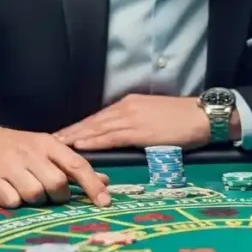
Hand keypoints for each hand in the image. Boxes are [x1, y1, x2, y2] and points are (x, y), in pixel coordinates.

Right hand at [0, 121, 109, 208]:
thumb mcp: (46, 149)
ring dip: (35, 200)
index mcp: (48, 144)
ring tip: (28, 190)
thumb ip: (73, 166)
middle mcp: (30, 153)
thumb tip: (104, 181)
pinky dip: (14, 202)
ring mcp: (9, 166)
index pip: (77, 165)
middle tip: (51, 193)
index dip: (93, 185)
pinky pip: (12, 202)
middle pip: (57, 184)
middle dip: (58, 195)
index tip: (104, 202)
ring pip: (35, 195)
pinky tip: (10, 192)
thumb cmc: (18, 148)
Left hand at [54, 95, 211, 150]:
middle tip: (49, 141)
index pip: (98, 118)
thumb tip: (123, 137)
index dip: (79, 127)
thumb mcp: (155, 118)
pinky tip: (79, 147)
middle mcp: (126, 108)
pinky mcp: (138, 131)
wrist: (202, 116)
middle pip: (91, 122)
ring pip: (96, 129)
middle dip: (70, 132)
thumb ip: (137, 125)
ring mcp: (131, 118)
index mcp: (130, 105)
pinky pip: (110, 137)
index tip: (63, 135)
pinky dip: (92, 141)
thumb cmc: (184, 119)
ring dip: (75, 138)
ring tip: (56, 146)